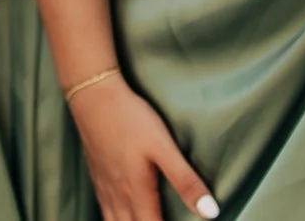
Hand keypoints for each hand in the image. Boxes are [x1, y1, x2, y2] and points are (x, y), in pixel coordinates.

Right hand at [70, 74, 219, 220]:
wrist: (93, 95)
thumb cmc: (130, 119)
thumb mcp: (164, 148)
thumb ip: (186, 181)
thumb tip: (211, 213)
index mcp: (138, 194)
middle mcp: (118, 196)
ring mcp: (104, 187)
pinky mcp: (97, 176)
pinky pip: (103, 210)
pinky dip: (113, 219)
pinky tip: (119, 214)